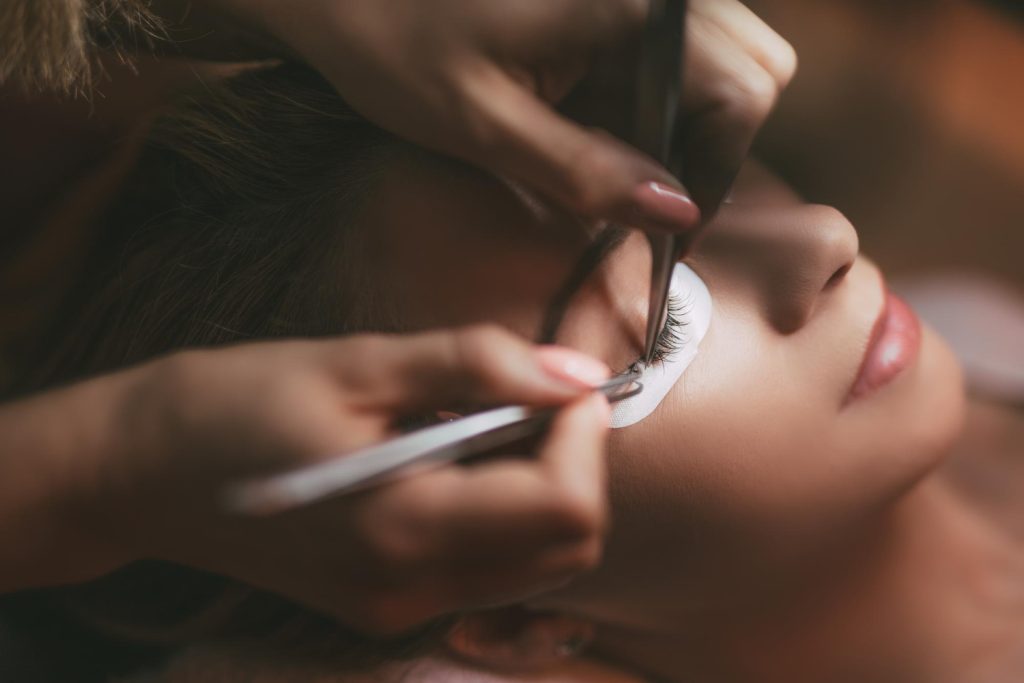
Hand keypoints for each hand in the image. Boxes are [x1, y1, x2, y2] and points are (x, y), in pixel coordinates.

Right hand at [81, 326, 611, 634]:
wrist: (139, 471)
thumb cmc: (234, 403)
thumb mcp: (357, 362)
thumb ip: (476, 365)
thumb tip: (576, 373)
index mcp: (403, 527)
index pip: (564, 506)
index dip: (585, 434)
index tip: (562, 379)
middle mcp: (410, 587)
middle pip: (568, 546)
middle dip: (576, 463)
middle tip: (533, 397)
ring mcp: (399, 607)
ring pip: (538, 564)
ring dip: (545, 488)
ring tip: (489, 423)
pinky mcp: (388, 604)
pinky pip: (489, 569)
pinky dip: (504, 513)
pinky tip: (456, 460)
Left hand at [201, 0, 794, 223]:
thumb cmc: (393, 43)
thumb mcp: (486, 128)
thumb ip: (587, 173)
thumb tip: (676, 214)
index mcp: (631, 4)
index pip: (741, 91)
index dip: (712, 172)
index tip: (667, 230)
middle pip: (752, 69)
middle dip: (709, 145)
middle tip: (635, 194)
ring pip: (721, 60)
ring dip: (678, 124)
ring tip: (598, 155)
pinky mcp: (616, 0)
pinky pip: (672, 53)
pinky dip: (648, 100)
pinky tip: (587, 120)